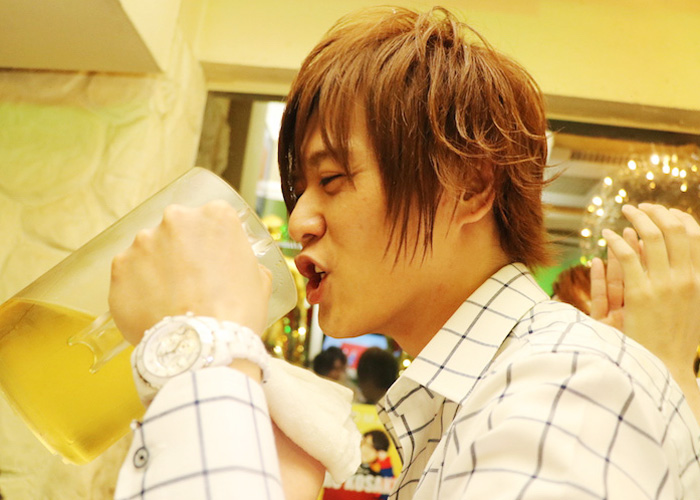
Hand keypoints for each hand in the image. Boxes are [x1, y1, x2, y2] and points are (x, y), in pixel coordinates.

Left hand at [108, 200, 271, 344]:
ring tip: (171, 300)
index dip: (212, 243)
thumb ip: (245, 261)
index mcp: (215, 215)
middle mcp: (176, 218)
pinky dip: (138, 288)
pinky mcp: (119, 267)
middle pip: (177, 229)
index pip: (212, 219)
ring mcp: (143, 242)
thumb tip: (239, 266)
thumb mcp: (259, 280)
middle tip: (191, 281)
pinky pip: (129, 274)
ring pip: (150, 251)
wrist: (204, 347)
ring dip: (158, 269)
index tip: (212, 261)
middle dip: (181, 251)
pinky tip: (154, 308)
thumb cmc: (237, 313)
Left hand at [598, 203, 699, 378]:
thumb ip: (688, 281)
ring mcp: (663, 285)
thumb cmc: (675, 340)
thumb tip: (681, 260)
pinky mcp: (640, 295)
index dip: (676, 218)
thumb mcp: (690, 306)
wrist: (667, 368)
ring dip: (636, 219)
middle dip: (655, 213)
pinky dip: (615, 241)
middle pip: (672, 231)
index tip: (660, 211)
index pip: (693, 235)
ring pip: (651, 238)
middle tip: (638, 207)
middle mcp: (685, 278)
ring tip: (624, 211)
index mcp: (698, 279)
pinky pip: (627, 258)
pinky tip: (605, 234)